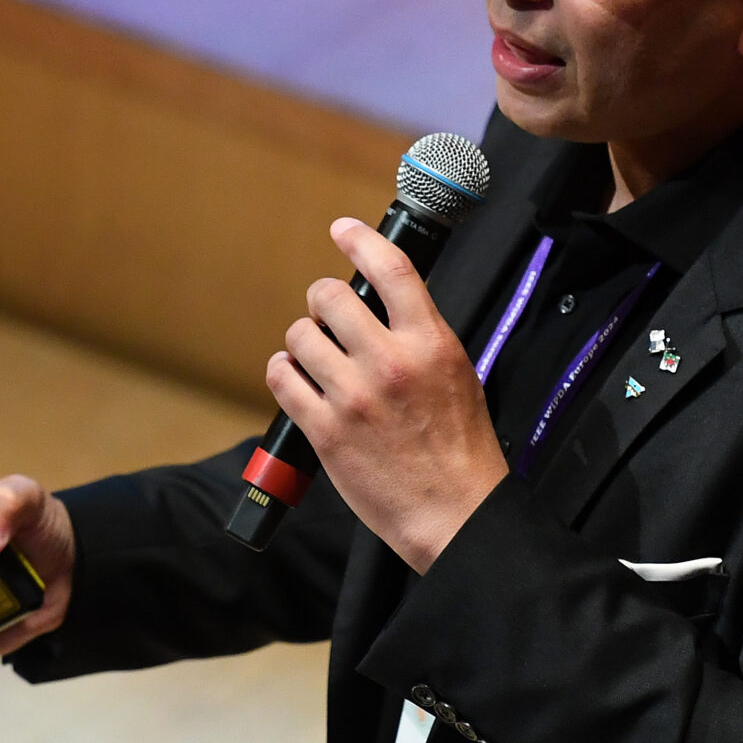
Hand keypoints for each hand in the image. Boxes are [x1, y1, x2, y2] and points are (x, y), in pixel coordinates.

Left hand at [267, 218, 507, 573]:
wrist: (454, 512)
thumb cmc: (460, 449)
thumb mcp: (458, 375)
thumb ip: (422, 336)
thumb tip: (386, 306)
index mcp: (431, 344)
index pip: (391, 268)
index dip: (359, 239)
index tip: (342, 230)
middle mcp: (391, 363)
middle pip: (329, 295)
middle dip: (321, 301)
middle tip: (326, 317)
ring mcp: (354, 396)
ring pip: (299, 336)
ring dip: (302, 341)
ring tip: (314, 358)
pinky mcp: (326, 430)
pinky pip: (282, 378)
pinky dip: (284, 373)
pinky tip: (296, 380)